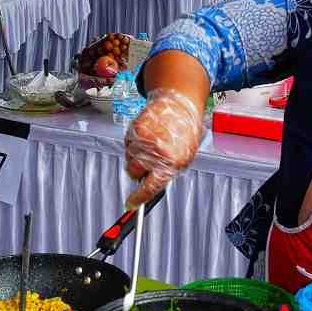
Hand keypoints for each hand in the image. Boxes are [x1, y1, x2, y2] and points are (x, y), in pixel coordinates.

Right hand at [124, 88, 205, 207]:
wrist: (180, 107)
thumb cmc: (185, 132)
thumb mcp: (183, 158)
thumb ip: (167, 173)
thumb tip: (150, 186)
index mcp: (171, 162)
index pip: (150, 187)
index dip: (139, 198)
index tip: (132, 203)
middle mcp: (156, 152)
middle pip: (133, 173)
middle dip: (137, 172)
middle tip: (147, 164)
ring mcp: (144, 140)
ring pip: (128, 159)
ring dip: (136, 156)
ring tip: (151, 146)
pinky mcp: (135, 129)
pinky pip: (127, 144)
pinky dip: (133, 143)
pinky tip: (147, 137)